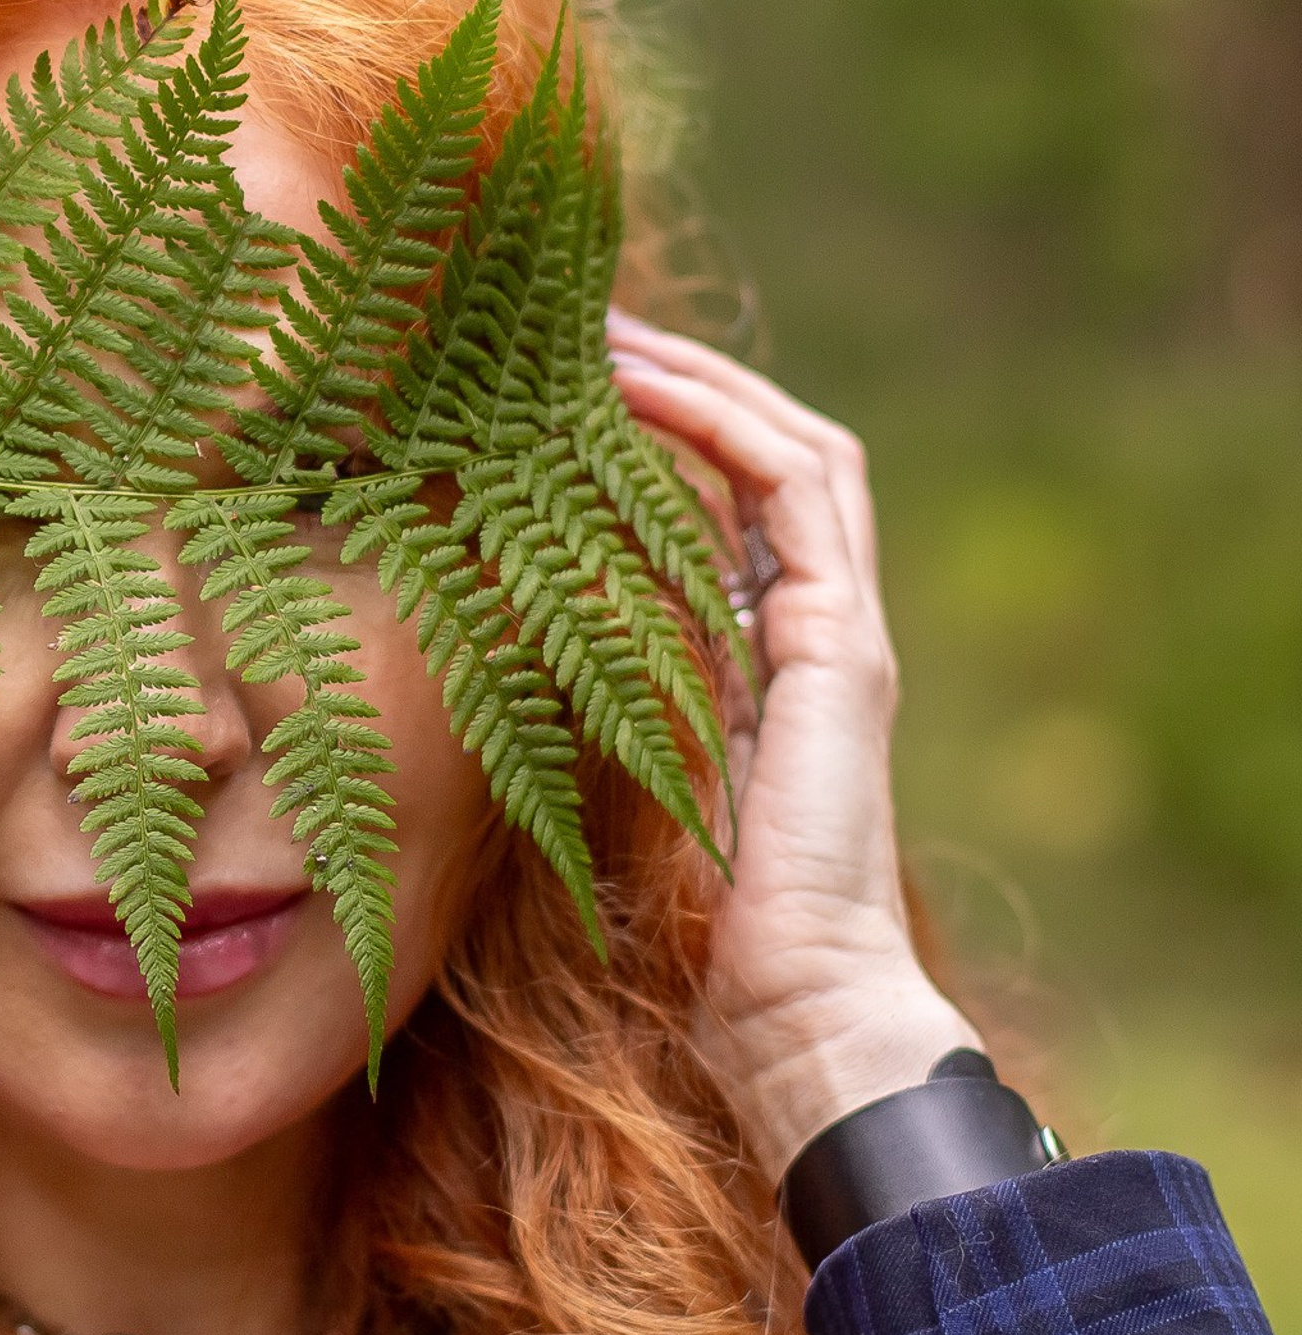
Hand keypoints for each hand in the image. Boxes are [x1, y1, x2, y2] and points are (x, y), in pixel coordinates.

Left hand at [604, 311, 975, 1176]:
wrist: (792, 1007)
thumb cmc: (697, 932)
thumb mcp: (629, 795)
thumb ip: (598, 722)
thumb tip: (491, 674)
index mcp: (771, 665)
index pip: (734, 512)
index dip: (664, 439)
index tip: (565, 394)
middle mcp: (819, 632)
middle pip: (773, 459)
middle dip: (686, 383)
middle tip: (584, 327)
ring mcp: (843, 631)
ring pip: (798, 450)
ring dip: (704, 381)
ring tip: (608, 332)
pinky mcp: (843, 643)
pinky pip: (796, 490)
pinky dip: (725, 427)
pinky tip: (645, 393)